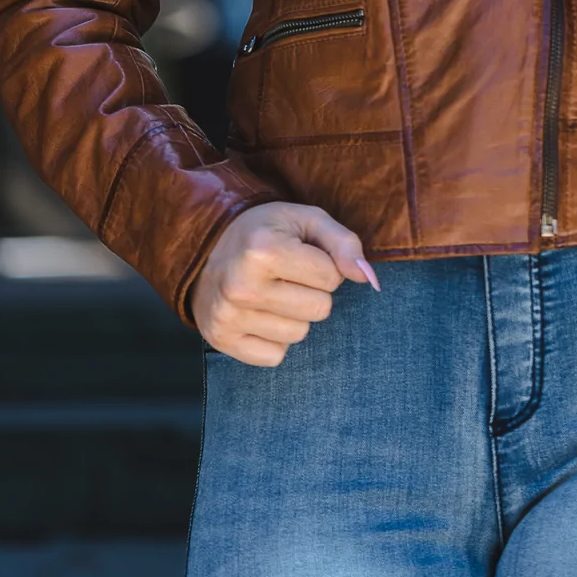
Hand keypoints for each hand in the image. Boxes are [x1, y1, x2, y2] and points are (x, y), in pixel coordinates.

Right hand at [191, 202, 379, 366]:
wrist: (208, 246)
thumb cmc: (267, 231)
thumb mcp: (307, 220)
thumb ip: (344, 244)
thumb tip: (368, 279)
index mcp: (264, 250)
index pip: (331, 278)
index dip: (325, 266)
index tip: (302, 256)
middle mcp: (241, 286)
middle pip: (319, 310)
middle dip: (313, 292)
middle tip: (288, 275)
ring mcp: (228, 316)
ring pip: (299, 334)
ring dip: (295, 316)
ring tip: (273, 292)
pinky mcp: (221, 339)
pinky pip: (275, 356)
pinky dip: (275, 338)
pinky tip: (260, 313)